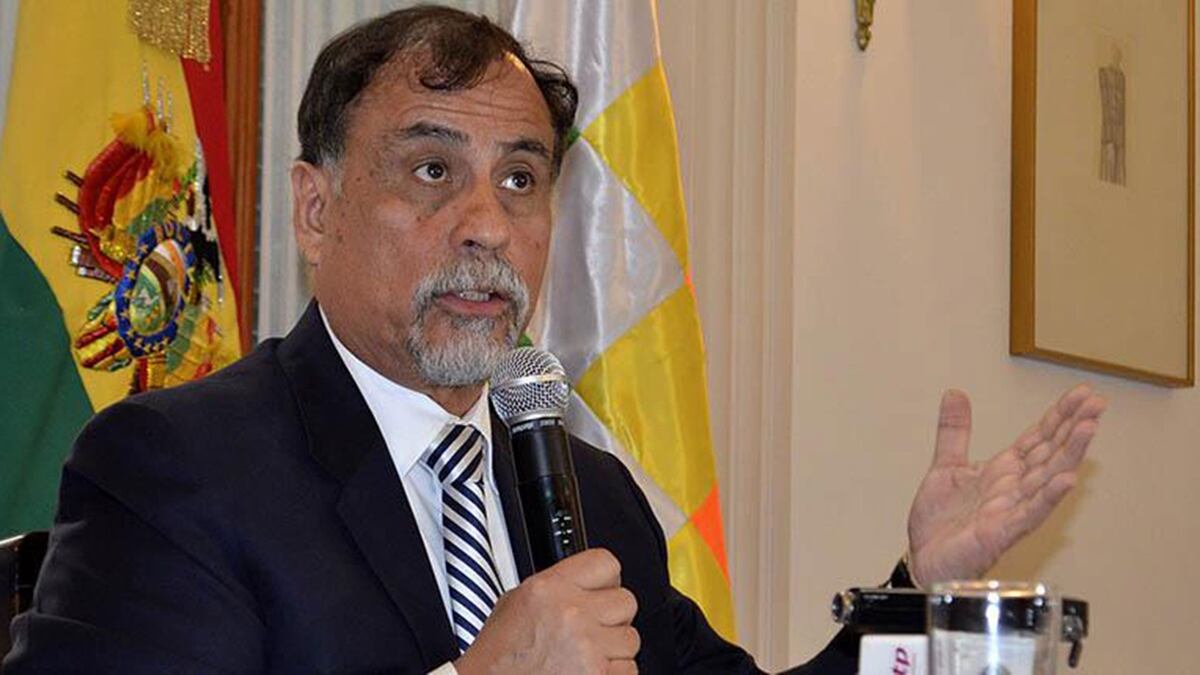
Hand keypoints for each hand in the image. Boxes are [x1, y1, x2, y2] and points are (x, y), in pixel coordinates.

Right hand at [455, 548, 639, 674]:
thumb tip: (585, 582)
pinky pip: (630, 669)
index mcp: (549, 589)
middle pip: (626, 601)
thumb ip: (555, 587)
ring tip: (586, 656)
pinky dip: (615, 674)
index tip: (604, 589)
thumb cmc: (498, 660)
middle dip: (612, 617)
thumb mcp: (515, 604)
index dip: (607, 579)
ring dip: (614, 649)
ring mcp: (588, 648)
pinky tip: (590, 673)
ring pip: (631, 638)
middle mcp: (572, 614)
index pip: (605, 563)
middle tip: (593, 630)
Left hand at [906, 384, 1106, 586]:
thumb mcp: (945, 466)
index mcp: (1003, 472)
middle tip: (1097, 402)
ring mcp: (1011, 510)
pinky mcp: (1001, 532)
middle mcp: (1013, 489)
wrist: (923, 559)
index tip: (1083, 394)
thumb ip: (954, 431)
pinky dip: (1048, 497)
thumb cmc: (941, 522)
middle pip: (1051, 453)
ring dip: (1069, 453)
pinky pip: (1030, 513)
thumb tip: (955, 393)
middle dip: (1073, 428)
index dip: (1059, 416)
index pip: (1038, 438)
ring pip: (1047, 478)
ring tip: (1089, 428)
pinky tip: (1067, 480)